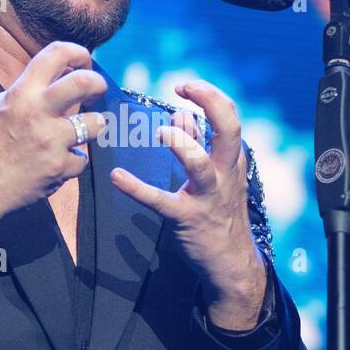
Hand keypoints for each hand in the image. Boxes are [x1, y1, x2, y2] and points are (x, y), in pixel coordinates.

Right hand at [0, 41, 107, 242]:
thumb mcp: (2, 105)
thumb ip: (30, 89)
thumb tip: (63, 73)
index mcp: (22, 93)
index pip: (55, 53)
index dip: (78, 52)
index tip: (85, 62)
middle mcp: (38, 112)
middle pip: (84, 83)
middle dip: (98, 84)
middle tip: (96, 93)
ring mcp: (51, 141)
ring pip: (96, 124)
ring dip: (94, 126)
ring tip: (83, 131)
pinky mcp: (60, 168)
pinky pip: (82, 159)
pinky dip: (73, 161)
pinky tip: (60, 162)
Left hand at [110, 79, 266, 328]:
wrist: (230, 261)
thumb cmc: (220, 212)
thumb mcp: (216, 174)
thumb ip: (199, 143)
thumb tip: (184, 113)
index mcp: (230, 159)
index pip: (229, 117)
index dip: (209, 95)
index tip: (185, 87)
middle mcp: (224, 173)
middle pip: (229, 130)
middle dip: (210, 102)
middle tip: (185, 89)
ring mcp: (207, 196)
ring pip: (201, 165)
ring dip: (183, 145)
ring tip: (162, 132)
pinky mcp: (187, 218)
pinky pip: (161, 201)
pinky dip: (138, 188)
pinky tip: (118, 177)